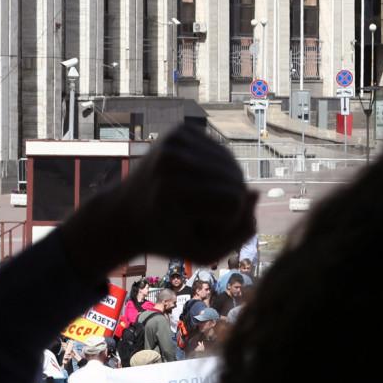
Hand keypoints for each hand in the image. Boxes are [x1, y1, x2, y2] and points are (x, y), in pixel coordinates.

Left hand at [61, 125, 257, 276]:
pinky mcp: (179, 129)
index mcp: (170, 191)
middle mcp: (170, 159)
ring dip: (226, 187)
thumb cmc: (167, 236)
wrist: (126, 212)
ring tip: (198, 200)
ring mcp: (173, 140)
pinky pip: (223, 153)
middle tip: (198, 216)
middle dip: (229, 204)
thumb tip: (256, 192)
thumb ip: (239, 234)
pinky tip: (197, 182)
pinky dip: (218, 171)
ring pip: (232, 165)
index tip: (200, 230)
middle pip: (236, 180)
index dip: (227, 222)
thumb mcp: (204, 253)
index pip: (233, 201)